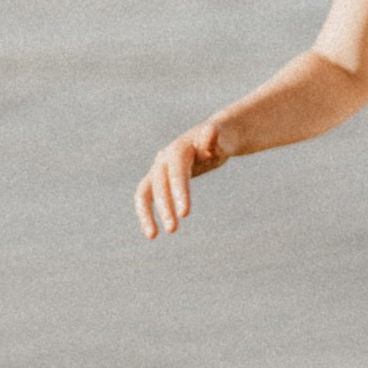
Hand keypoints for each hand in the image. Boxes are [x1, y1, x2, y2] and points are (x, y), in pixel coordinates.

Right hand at [136, 120, 229, 237]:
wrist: (212, 135)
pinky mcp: (157, 178)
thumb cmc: (220, 139)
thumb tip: (211, 131)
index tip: (185, 214)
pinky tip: (151, 232)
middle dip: (165, 207)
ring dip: (146, 213)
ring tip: (152, 236)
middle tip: (173, 230)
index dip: (180, 191)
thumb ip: (214, 139)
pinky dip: (147, 213)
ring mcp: (158, 168)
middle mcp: (164, 158)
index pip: (177, 171)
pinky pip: (147, 196)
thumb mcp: (221, 139)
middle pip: (160, 183)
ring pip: (145, 191)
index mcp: (180, 148)